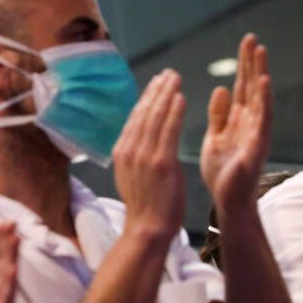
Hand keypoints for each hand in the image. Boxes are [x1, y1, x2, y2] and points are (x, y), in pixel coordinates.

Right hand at [112, 68, 186, 237]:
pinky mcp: (160, 162)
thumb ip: (136, 156)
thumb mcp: (132, 176)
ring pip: (155, 117)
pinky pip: (168, 130)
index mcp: (122, 152)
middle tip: (167, 73)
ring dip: (165, 94)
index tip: (156, 84)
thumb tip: (139, 141)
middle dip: (156, 90)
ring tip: (175, 77)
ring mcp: (144, 155)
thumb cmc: (146, 207)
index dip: (146, 98)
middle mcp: (130, 150)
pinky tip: (180, 97)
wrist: (147, 229)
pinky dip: (174, 112)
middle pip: (143, 112)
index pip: (135, 118)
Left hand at [200, 33, 271, 213]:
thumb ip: (219, 115)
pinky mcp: (256, 146)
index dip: (244, 66)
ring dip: (260, 75)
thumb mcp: (215, 137)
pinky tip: (262, 84)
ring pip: (259, 99)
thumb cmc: (223, 171)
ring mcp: (256, 133)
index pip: (242, 87)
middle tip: (252, 38)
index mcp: (238, 120)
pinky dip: (263, 101)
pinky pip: (261, 120)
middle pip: (252, 87)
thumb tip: (221, 89)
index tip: (246, 43)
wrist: (227, 201)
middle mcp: (250, 123)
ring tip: (260, 53)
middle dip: (252, 63)